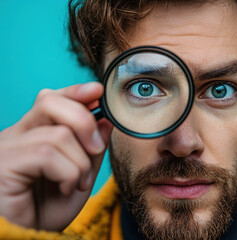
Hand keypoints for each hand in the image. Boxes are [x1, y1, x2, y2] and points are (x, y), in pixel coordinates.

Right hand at [0, 82, 112, 230]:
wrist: (25, 238)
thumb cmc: (47, 210)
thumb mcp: (79, 177)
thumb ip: (91, 150)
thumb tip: (104, 120)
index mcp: (32, 133)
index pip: (51, 99)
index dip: (75, 92)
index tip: (98, 91)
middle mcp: (16, 135)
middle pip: (50, 101)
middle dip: (83, 120)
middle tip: (94, 148)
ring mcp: (7, 148)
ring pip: (57, 133)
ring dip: (80, 162)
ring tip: (77, 183)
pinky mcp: (3, 164)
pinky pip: (47, 154)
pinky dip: (68, 173)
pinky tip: (65, 188)